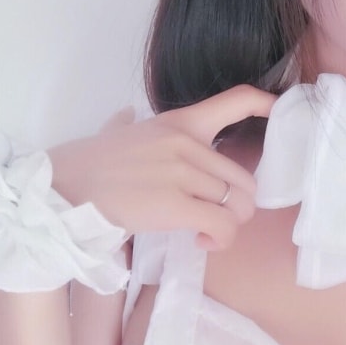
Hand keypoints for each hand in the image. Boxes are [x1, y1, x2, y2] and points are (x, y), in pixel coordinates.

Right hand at [48, 85, 275, 249]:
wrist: (63, 188)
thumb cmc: (88, 164)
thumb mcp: (117, 132)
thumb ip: (129, 125)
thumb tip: (123, 115)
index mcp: (178, 122)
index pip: (235, 100)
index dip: (267, 105)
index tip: (282, 110)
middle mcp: (186, 143)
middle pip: (244, 178)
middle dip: (238, 207)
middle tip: (217, 219)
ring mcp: (181, 172)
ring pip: (237, 205)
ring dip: (227, 227)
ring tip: (204, 234)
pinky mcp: (174, 205)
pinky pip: (221, 226)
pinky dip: (219, 241)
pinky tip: (201, 243)